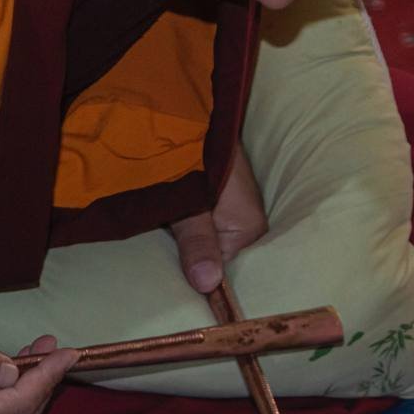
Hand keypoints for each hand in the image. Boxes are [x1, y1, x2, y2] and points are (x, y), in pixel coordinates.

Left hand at [171, 142, 267, 292]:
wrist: (183, 116)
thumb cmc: (191, 157)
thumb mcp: (189, 204)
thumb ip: (197, 242)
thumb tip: (207, 284)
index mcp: (250, 231)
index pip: (228, 274)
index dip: (204, 283)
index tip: (181, 297)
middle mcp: (248, 227)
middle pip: (220, 261)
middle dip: (195, 267)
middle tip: (166, 277)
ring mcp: (232, 215)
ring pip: (208, 246)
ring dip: (187, 250)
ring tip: (164, 259)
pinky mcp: (216, 205)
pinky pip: (203, 231)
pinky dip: (186, 235)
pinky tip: (168, 239)